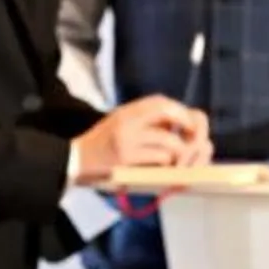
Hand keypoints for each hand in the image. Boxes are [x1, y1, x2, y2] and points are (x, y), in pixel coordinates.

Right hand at [73, 96, 212, 184]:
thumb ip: (145, 121)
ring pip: (169, 139)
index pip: (161, 102)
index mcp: (127, 112)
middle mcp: (127, 121)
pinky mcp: (127, 159)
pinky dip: (167, 162)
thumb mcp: (121, 124)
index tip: (189, 124)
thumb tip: (179, 123)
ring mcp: (126, 140)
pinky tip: (161, 167)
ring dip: (178, 151)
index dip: (181, 111)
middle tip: (192, 139)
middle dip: (187, 125)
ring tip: (175, 159)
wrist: (77, 162)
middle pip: (167, 111)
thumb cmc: (102, 145)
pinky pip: (160, 157)